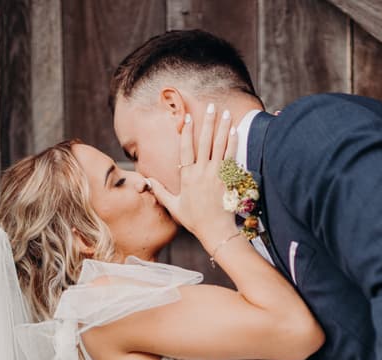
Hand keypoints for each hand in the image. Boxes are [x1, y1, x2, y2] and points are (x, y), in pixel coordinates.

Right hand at [147, 104, 238, 249]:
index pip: (186, 148)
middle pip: (205, 142)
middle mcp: (202, 172)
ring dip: (222, 128)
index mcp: (187, 177)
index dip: (187, 131)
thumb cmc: (194, 220)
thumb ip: (161, 192)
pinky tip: (234, 131)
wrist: (215, 231)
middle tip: (210, 106)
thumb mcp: (174, 207)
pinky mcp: (228, 179)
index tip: (188, 117)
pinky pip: (231, 157)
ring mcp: (216, 175)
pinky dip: (233, 143)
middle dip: (207, 122)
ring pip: (220, 146)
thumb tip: (147, 180)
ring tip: (225, 113)